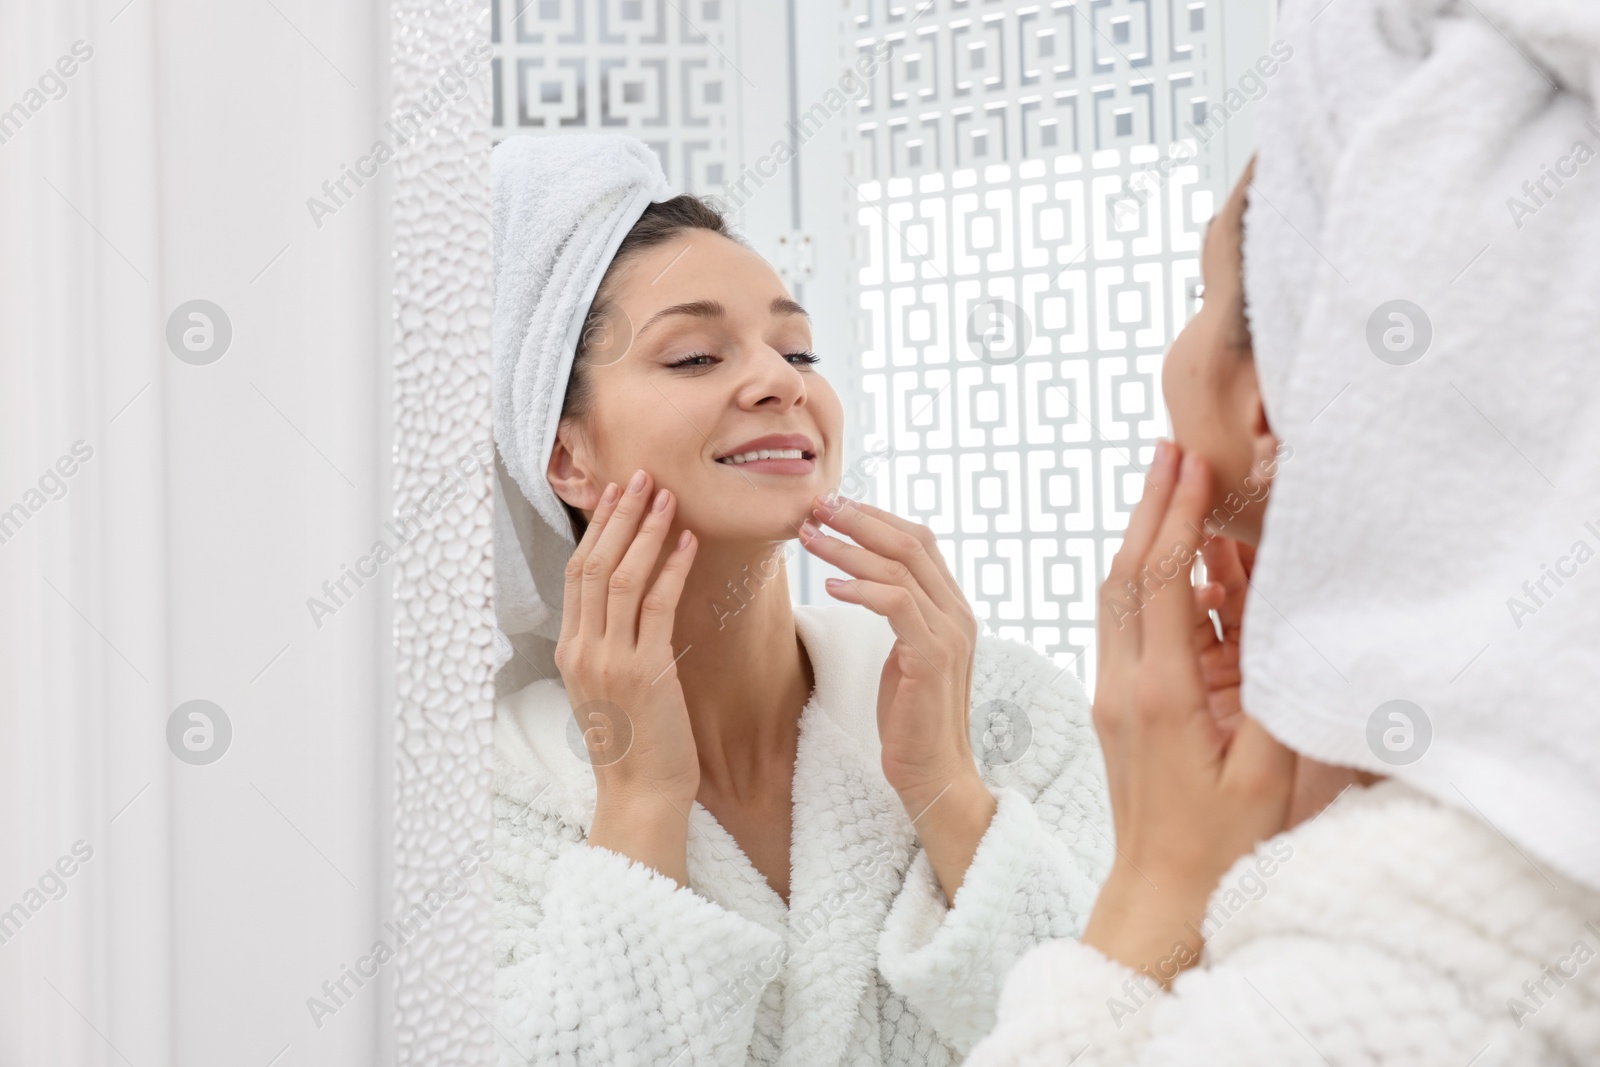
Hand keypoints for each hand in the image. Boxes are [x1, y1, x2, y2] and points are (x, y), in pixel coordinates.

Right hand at [555, 469, 701, 880]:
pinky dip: (672, 569)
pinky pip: (656, 607)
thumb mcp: (610, 688)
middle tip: (641, 477)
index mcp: (570, 650)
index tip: (615, 495)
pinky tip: (689, 543)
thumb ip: (611, 644)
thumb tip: (631, 601)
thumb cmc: (635, 743)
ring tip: (666, 497)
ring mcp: (609, 660)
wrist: (641, 795)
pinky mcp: (644, 672)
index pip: (577, 574)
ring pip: (621, 578)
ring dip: (646, 532)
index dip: (597, 530)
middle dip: (619, 516)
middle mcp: (582, 649)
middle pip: (593, 564)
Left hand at [800, 493, 995, 902]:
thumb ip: (899, 615)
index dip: (875, 516)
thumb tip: (863, 579)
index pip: (918, 540)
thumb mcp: (904, 655)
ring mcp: (950, 633)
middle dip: (858, 518)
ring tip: (809, 536)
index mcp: (953, 607)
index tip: (831, 505)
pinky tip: (830, 585)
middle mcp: (959, 613)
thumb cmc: (911, 719)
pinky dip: (861, 588)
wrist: (934, 776)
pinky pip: (896, 604)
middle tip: (815, 505)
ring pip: (899, 566)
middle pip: (910, 541)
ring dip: (848, 546)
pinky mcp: (932, 658)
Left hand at [1083, 441, 1294, 980]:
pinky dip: (1152, 580)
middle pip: (1127, 573)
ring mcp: (1115, 689)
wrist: (1159, 894)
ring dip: (1145, 535)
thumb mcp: (1270, 772)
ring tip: (1171, 481)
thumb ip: (1279, 692)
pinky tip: (1182, 559)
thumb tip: (1293, 620)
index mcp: (1159, 693)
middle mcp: (1125, 681)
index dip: (1176, 517)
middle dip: (1150, 505)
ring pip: (1121, 594)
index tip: (1191, 463)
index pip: (1162, 583)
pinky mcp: (1119, 700)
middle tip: (1170, 445)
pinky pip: (1129, 624)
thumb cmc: (1220, 843)